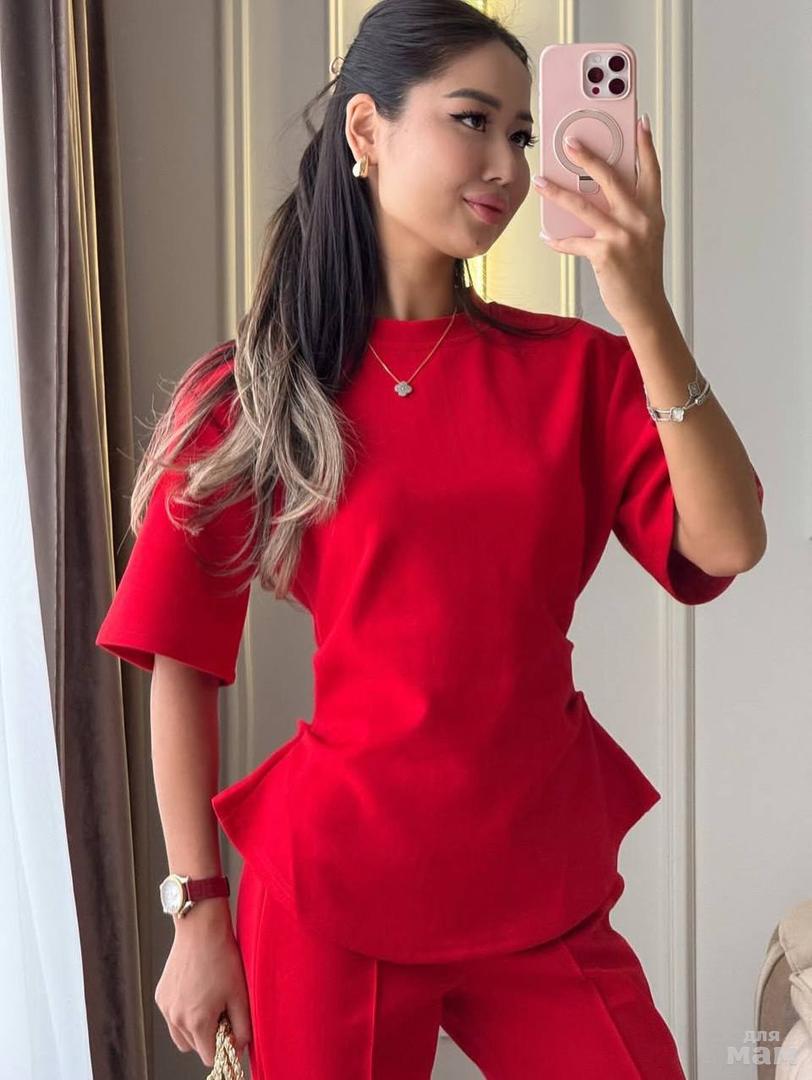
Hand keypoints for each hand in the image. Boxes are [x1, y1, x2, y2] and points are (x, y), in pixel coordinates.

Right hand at [154, 901, 251, 1067]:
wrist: (200, 929)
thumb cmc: (221, 957)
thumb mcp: (240, 993)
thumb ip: (243, 1027)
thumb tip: (240, 1047)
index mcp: (197, 1021)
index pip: (209, 1057)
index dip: (224, 1047)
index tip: (231, 1031)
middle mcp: (177, 1018)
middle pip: (195, 1047)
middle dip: (209, 1037)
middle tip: (222, 1011)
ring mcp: (166, 1008)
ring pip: (181, 1036)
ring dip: (195, 1029)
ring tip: (209, 1003)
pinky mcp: (160, 996)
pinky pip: (172, 1018)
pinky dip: (184, 1014)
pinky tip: (197, 992)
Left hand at [533, 116, 668, 332]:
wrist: (645, 307)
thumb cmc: (642, 273)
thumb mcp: (645, 236)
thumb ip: (630, 213)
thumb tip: (599, 196)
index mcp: (652, 212)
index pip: (650, 171)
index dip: (645, 146)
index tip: (639, 122)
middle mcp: (640, 219)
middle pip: (612, 178)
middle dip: (588, 156)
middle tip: (570, 142)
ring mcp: (623, 236)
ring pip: (584, 206)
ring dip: (558, 192)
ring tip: (542, 181)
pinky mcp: (605, 255)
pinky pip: (573, 241)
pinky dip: (557, 239)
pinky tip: (546, 234)